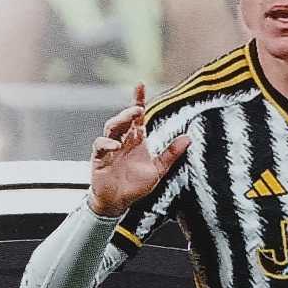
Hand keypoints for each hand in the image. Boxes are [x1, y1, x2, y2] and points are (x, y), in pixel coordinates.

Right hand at [88, 82, 191, 216]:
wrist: (118, 202)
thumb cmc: (136, 185)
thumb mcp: (158, 170)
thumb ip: (171, 154)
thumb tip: (188, 138)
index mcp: (136, 140)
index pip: (137, 116)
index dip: (137, 99)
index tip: (140, 84)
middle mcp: (122, 140)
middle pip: (123, 119)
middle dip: (130, 111)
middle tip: (139, 109)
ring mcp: (109, 148)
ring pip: (111, 127)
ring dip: (120, 121)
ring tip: (131, 118)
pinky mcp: (99, 159)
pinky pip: (99, 146)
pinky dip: (107, 144)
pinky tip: (116, 147)